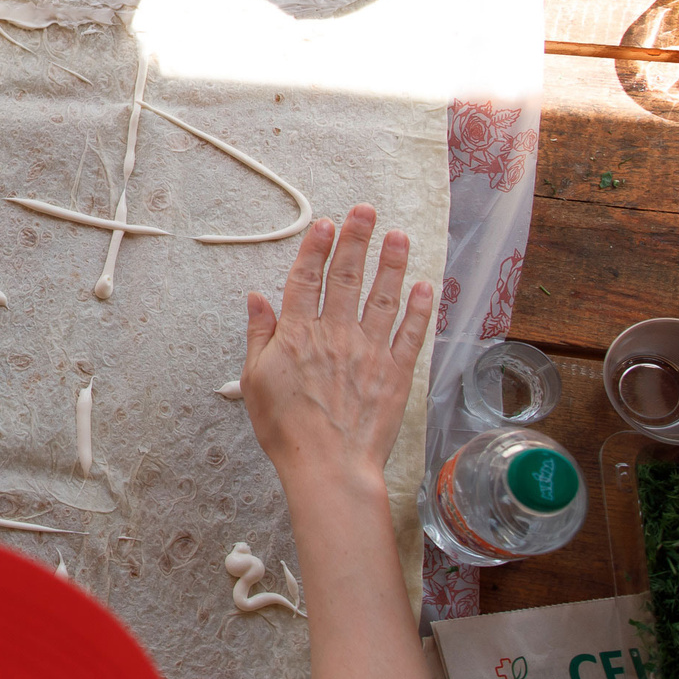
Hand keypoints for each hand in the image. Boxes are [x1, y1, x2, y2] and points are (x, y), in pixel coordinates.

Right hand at [239, 206, 432, 497]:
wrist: (329, 467)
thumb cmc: (286, 430)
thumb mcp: (255, 380)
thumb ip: (260, 335)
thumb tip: (257, 299)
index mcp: (298, 335)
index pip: (307, 279)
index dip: (316, 248)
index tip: (326, 223)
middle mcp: (336, 335)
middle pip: (347, 277)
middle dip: (356, 240)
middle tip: (366, 212)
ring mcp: (369, 352)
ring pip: (382, 297)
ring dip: (391, 263)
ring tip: (397, 236)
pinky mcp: (395, 373)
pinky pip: (410, 333)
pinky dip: (418, 308)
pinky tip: (423, 286)